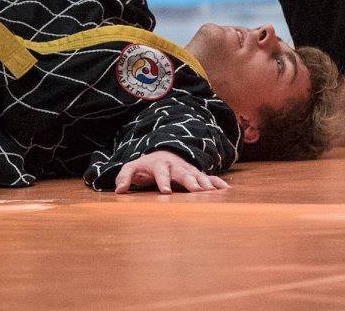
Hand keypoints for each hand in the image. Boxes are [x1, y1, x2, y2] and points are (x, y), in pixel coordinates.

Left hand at [112, 150, 228, 193]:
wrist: (163, 153)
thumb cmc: (147, 165)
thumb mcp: (133, 168)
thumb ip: (125, 177)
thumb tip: (118, 190)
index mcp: (160, 165)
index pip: (161, 173)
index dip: (163, 182)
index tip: (166, 192)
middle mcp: (176, 166)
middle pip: (183, 174)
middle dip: (190, 182)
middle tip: (197, 191)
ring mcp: (188, 170)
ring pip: (198, 176)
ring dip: (205, 183)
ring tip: (212, 193)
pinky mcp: (197, 174)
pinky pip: (209, 177)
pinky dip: (217, 183)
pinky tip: (226, 190)